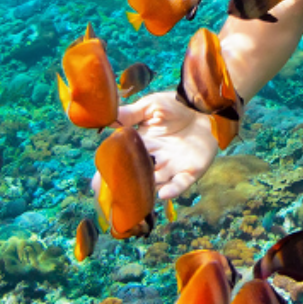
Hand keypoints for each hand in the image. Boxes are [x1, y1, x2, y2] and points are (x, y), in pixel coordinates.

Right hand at [90, 92, 219, 201]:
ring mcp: (173, 167)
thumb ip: (130, 114)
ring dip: (145, 191)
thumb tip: (106, 117)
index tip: (97, 183)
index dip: (112, 172)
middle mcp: (156, 160)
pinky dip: (172, 190)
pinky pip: (180, 185)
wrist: (206, 106)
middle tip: (110, 198)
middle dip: (124, 188)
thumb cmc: (177, 104)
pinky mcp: (191, 171)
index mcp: (144, 144)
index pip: (124, 161)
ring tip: (133, 199)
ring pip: (155, 184)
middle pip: (137, 177)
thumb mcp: (151, 106)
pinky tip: (163, 194)